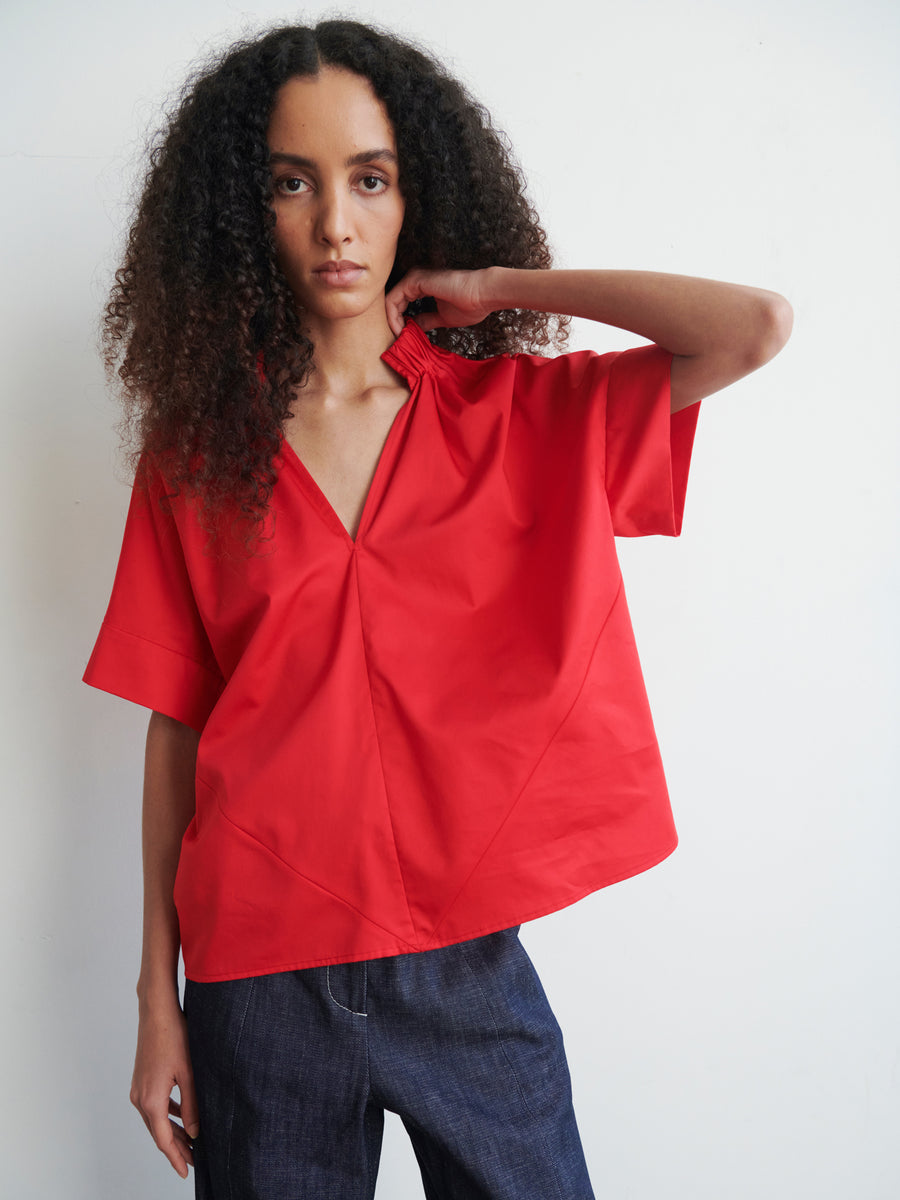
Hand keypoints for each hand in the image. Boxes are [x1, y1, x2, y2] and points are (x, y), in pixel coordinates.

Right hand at [130, 996, 198, 1178]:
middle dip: (176, 1148)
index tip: (187, 1171)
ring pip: (155, 1120)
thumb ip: (191, 1105)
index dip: (176, 1157)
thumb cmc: (174, 1036)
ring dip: (172, 1131)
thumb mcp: (189, 1073)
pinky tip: (180, 1116)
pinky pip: (154, 1105)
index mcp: (150, 1100)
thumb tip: (194, 1132)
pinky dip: (167, 1115)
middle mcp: (139, 1098)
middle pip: (158, 1133)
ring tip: (190, 1142)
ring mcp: (138, 1088)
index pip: (163, 1140)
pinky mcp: (142, 1079)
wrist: (156, 1011)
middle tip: (194, 1160)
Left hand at [385, 267, 496, 337]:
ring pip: (390, 302)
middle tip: (399, 341)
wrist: (482, 295)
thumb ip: (426, 321)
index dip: (399, 324)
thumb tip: (414, 327)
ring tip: (399, 337)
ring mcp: (414, 278)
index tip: (405, 340)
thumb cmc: (470, 305)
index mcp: (422, 287)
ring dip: (392, 322)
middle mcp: (416, 280)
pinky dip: (393, 317)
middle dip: (393, 324)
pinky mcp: (413, 281)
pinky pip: (392, 300)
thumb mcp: (442, 318)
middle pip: (393, 304)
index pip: (401, 305)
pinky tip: (400, 330)